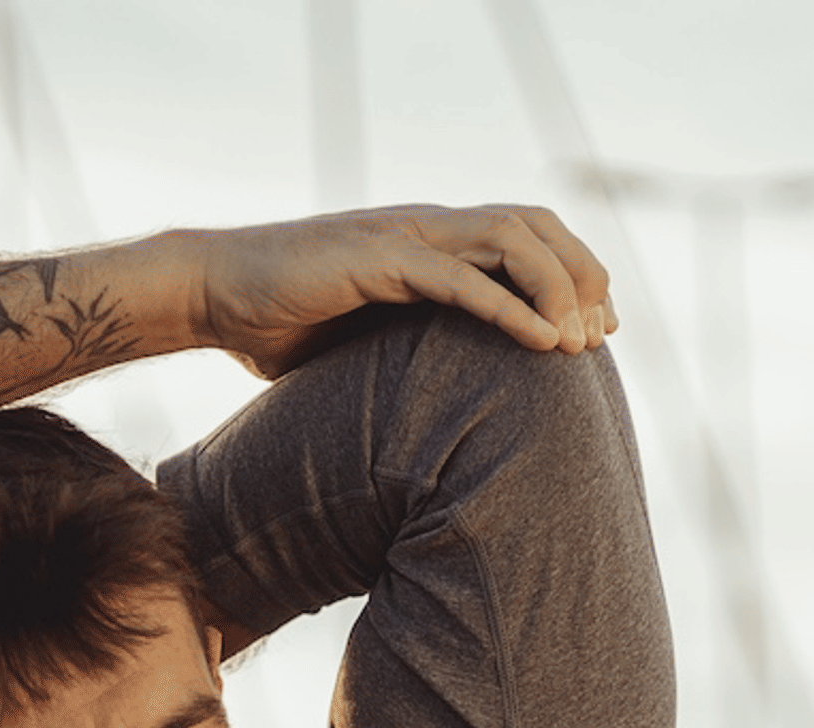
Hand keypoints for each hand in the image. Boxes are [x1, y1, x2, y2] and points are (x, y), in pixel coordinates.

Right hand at [190, 205, 615, 379]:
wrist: (212, 294)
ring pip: (512, 240)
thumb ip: (405, 357)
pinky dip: (510, 308)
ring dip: (557, 289)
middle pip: (535, 226)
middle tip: (601, 338)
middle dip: (581, 276)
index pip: (526, 237)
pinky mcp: (378, 258)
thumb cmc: (277, 326)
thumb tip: (435, 416)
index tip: (596, 334)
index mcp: (430, 240)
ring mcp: (404, 237)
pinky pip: (461, 278)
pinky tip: (543, 343)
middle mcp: (427, 227)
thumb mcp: (362, 345)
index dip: (572, 277)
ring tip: (580, 343)